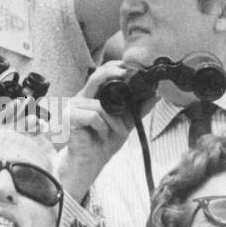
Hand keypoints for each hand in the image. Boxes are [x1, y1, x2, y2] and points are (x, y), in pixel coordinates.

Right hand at [56, 62, 135, 200]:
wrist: (90, 161)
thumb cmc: (103, 141)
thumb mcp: (125, 123)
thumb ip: (138, 109)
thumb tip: (155, 95)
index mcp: (92, 96)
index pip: (99, 74)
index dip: (110, 67)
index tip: (125, 65)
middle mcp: (81, 98)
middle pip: (95, 78)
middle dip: (111, 74)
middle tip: (124, 74)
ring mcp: (73, 106)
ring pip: (100, 104)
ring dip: (113, 121)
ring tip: (112, 133)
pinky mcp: (70, 117)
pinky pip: (94, 116)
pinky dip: (102, 127)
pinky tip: (99, 134)